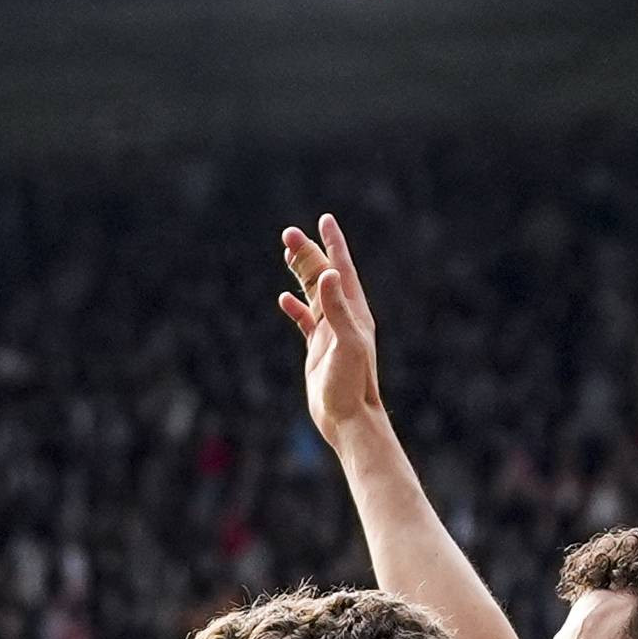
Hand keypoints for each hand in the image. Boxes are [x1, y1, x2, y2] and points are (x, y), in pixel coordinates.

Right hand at [278, 216, 383, 438]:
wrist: (349, 418)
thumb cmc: (352, 383)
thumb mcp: (346, 343)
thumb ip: (336, 309)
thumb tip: (329, 273)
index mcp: (354, 311)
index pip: (342, 269)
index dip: (333, 244)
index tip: (324, 220)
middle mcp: (343, 317)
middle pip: (323, 276)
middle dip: (307, 253)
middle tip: (288, 234)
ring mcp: (330, 332)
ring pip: (313, 293)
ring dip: (301, 273)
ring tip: (286, 253)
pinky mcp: (318, 349)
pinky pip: (305, 320)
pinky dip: (295, 307)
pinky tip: (283, 298)